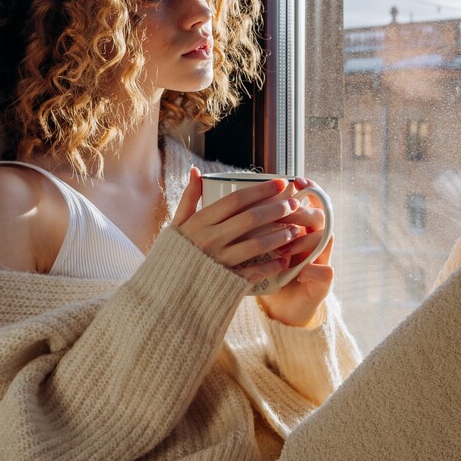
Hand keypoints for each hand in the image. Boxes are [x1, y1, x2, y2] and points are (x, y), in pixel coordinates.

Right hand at [172, 168, 302, 285]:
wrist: (165, 289)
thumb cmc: (174, 252)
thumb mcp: (177, 223)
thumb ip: (189, 198)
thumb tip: (196, 171)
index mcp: (200, 222)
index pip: (236, 200)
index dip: (261, 190)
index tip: (281, 184)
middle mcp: (211, 239)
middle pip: (250, 219)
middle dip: (276, 210)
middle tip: (295, 204)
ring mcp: (219, 260)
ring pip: (256, 245)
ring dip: (279, 236)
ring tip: (296, 229)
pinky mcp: (226, 280)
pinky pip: (254, 272)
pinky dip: (271, 266)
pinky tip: (285, 259)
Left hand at [257, 178, 334, 326]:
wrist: (281, 308)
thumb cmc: (268, 272)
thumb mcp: (260, 246)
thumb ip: (258, 222)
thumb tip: (246, 196)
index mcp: (301, 228)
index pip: (310, 201)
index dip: (308, 189)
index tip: (295, 181)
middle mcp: (315, 241)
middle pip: (318, 216)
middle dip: (301, 214)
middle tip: (285, 215)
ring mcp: (321, 261)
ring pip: (324, 240)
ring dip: (304, 242)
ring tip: (285, 248)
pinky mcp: (323, 283)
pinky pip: (325, 272)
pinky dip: (313, 270)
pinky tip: (301, 273)